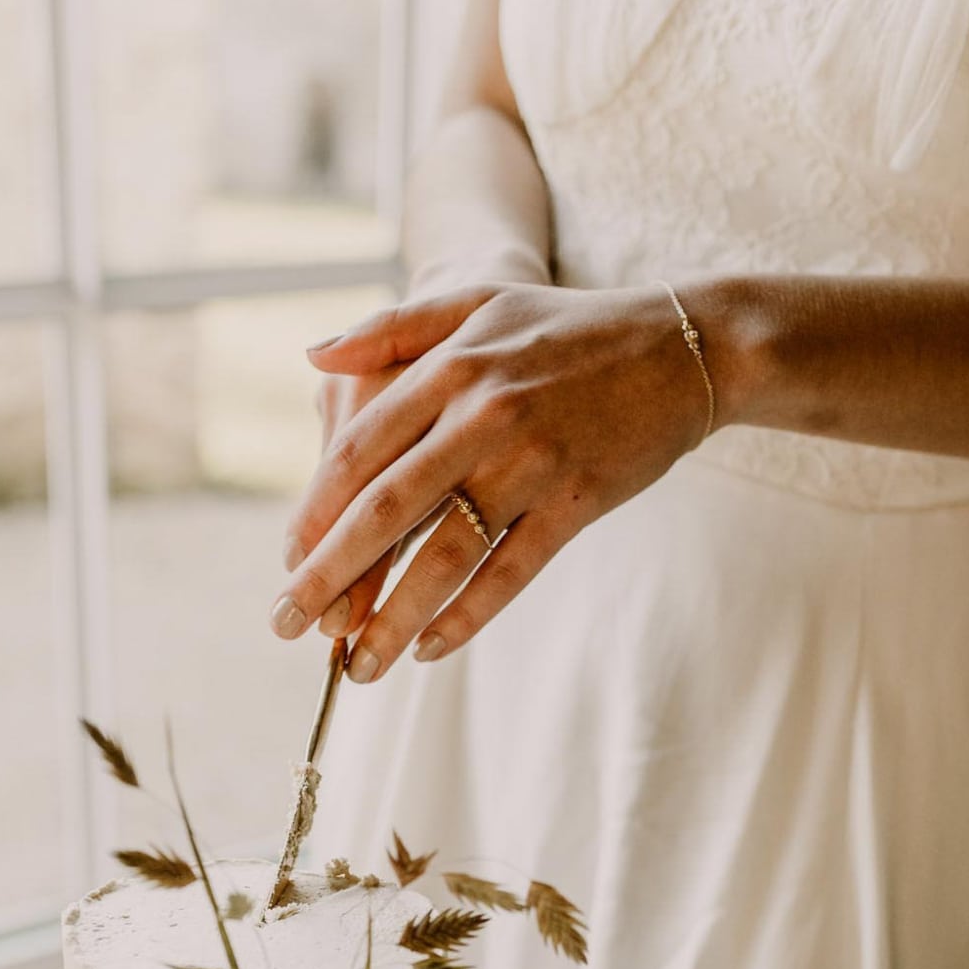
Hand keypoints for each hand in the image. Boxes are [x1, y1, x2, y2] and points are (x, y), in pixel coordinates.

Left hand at [270, 282, 713, 680]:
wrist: (682, 345)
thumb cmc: (567, 328)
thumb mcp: (476, 302)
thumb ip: (391, 329)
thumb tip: (312, 357)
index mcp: (448, 369)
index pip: (358, 452)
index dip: (314, 513)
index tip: (286, 562)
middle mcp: (482, 416)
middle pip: (386, 510)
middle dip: (328, 575)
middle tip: (285, 625)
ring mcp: (532, 463)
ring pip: (445, 555)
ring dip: (394, 618)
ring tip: (355, 666)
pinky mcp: (576, 501)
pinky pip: (511, 573)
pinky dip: (468, 616)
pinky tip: (430, 651)